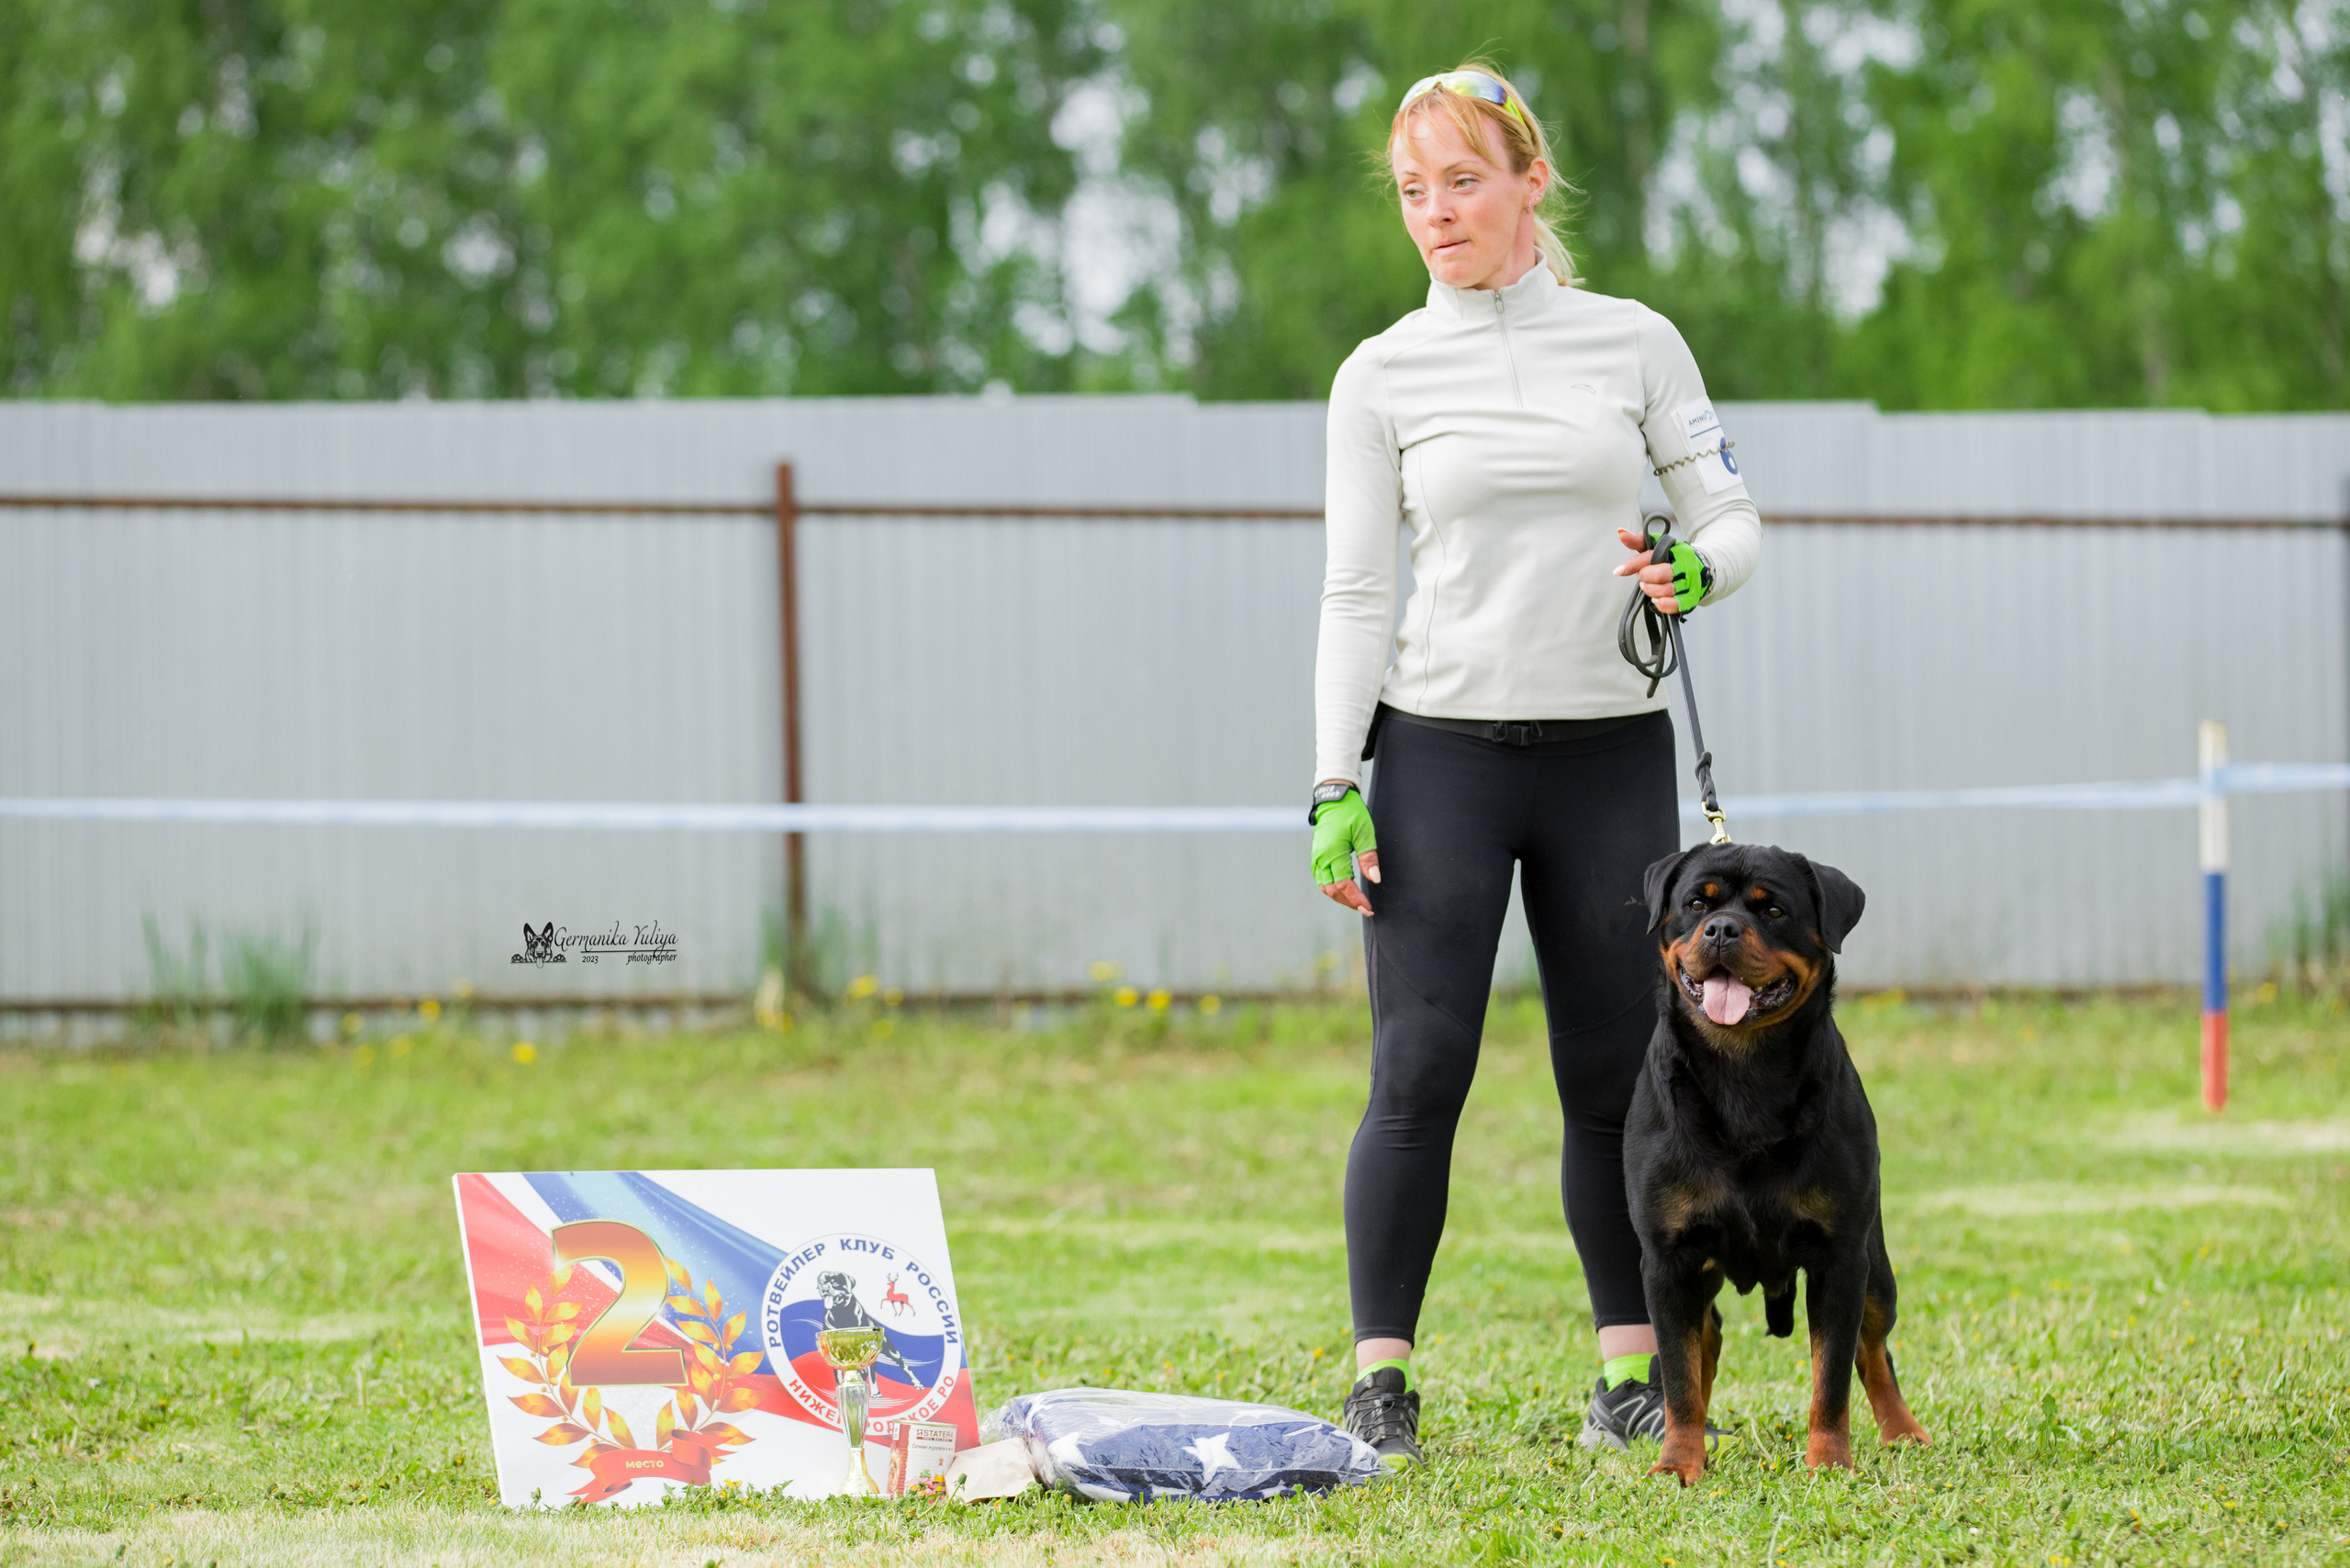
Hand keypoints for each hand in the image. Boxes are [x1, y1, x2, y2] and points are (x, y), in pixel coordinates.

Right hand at [1311, 784, 1379, 915]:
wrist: (1333, 799)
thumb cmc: (1351, 813)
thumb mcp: (1364, 833)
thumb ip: (1369, 858)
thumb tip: (1375, 879)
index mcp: (1332, 854)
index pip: (1344, 886)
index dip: (1356, 899)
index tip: (1368, 908)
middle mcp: (1321, 858)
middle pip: (1332, 890)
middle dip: (1349, 902)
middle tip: (1365, 908)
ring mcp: (1316, 857)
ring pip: (1325, 887)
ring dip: (1339, 897)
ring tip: (1356, 902)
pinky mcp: (1316, 855)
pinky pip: (1321, 878)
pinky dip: (1332, 888)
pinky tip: (1344, 890)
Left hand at [1614, 527, 1688, 614]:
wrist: (1699, 568)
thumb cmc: (1672, 556)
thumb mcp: (1656, 545)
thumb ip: (1638, 540)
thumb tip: (1620, 532)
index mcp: (1675, 550)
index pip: (1650, 556)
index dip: (1633, 564)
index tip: (1618, 571)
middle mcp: (1685, 565)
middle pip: (1660, 575)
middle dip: (1646, 578)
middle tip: (1642, 578)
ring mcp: (1690, 582)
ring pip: (1666, 591)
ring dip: (1651, 591)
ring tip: (1649, 587)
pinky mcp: (1691, 598)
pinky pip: (1674, 605)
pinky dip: (1663, 604)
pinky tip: (1658, 599)